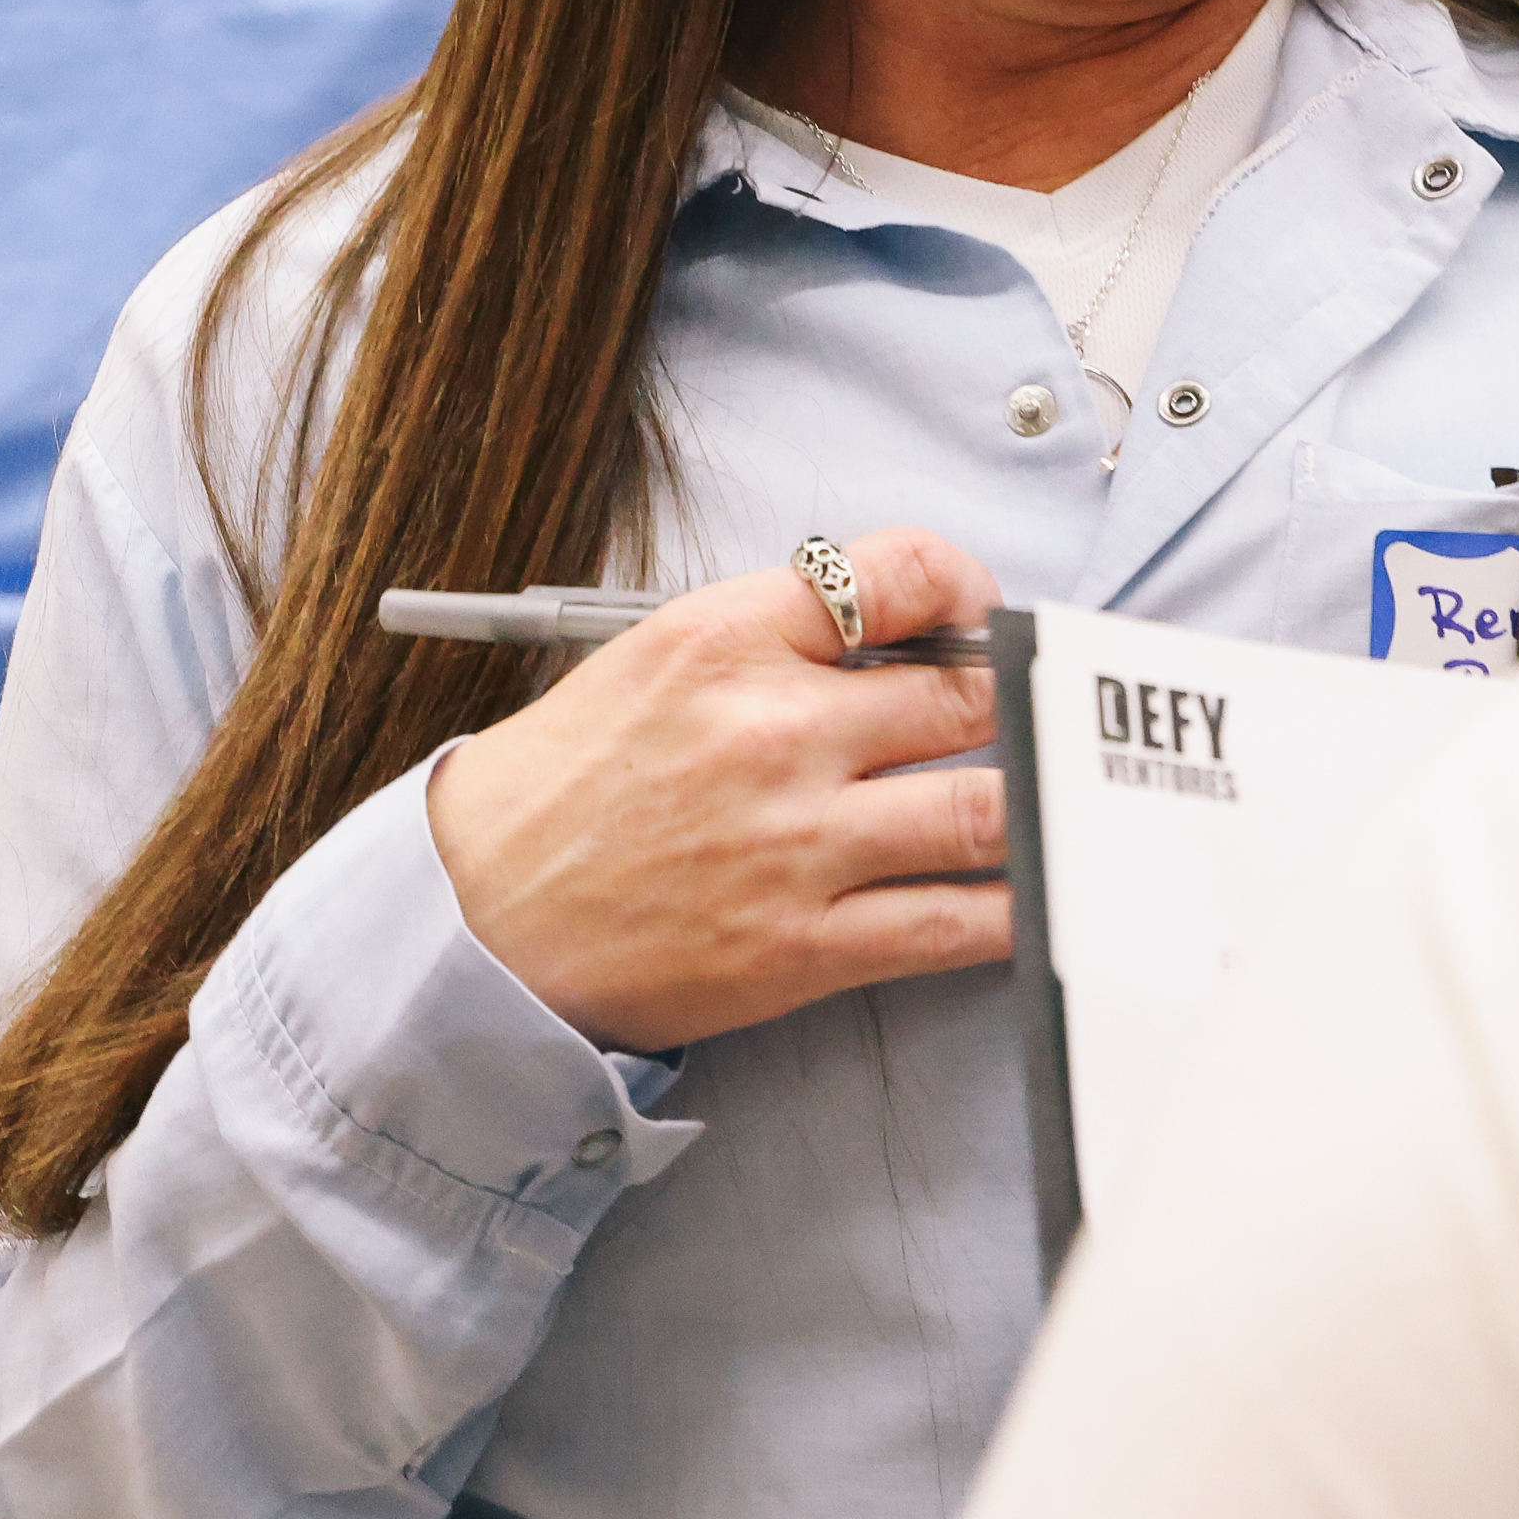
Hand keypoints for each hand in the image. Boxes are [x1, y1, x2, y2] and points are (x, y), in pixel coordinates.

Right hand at [423, 528, 1010, 1052]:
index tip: (980, 613)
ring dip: (1031, 803)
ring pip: (984, 808)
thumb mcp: (657, 658)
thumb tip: (909, 631)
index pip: (899, 572)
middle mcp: (773, 733)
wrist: (481, 918)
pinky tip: (1027, 891)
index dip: (968, 587)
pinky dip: (1011, 908)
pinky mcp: (805, 945)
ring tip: (1038, 798)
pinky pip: (954, 923)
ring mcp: (796, 844)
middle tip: (1023, 716)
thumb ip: (780, 636)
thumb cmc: (571, 786)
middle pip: (968, 694)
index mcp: (728, 639)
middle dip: (1012, 703)